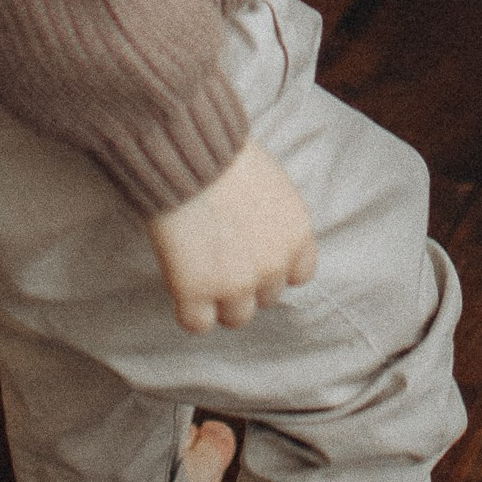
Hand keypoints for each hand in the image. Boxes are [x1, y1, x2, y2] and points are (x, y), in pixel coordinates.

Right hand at [146, 139, 316, 332]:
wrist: (189, 157)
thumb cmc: (226, 157)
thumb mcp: (272, 184)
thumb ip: (275, 220)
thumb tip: (260, 233)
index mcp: (297, 236)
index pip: (299, 275)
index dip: (275, 268)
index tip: (255, 257)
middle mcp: (273, 266)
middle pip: (266, 297)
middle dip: (246, 283)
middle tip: (221, 259)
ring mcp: (235, 284)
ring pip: (235, 317)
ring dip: (219, 302)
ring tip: (200, 274)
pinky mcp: (196, 292)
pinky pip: (197, 324)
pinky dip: (188, 310)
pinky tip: (181, 288)